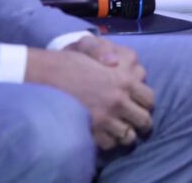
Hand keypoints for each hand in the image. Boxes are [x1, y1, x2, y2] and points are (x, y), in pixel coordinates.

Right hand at [25, 38, 153, 149]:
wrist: (43, 78)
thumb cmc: (66, 61)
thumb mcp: (88, 46)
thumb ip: (108, 51)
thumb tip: (115, 61)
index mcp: (123, 78)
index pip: (149, 97)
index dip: (144, 100)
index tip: (137, 101)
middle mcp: (119, 100)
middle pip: (144, 120)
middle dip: (140, 120)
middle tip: (132, 118)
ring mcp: (106, 119)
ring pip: (129, 136)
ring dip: (126, 132)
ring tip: (119, 127)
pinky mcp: (93, 132)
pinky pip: (110, 144)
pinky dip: (109, 141)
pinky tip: (103, 132)